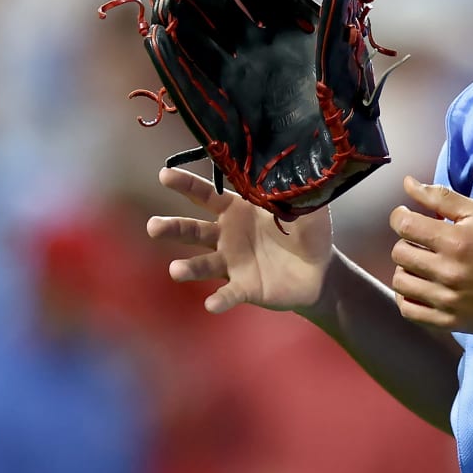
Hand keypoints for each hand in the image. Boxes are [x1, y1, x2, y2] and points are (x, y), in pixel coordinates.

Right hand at [148, 167, 333, 313]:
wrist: (319, 271)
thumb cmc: (308, 232)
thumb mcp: (306, 208)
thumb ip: (296, 192)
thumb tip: (292, 168)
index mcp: (237, 209)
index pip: (206, 194)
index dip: (185, 184)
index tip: (164, 175)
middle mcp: (226, 235)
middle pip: (192, 229)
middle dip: (171, 228)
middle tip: (153, 227)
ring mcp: (232, 263)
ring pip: (202, 264)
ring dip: (188, 268)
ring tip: (176, 270)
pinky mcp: (243, 288)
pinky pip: (227, 294)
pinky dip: (219, 300)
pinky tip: (212, 304)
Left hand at [390, 176, 472, 331]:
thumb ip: (440, 197)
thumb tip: (407, 183)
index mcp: (456, 241)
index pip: (404, 225)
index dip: (399, 217)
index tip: (406, 217)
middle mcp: (449, 272)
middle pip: (399, 253)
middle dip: (406, 242)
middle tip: (421, 242)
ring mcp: (448, 300)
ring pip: (400, 282)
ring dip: (406, 269)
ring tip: (422, 265)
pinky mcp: (449, 321)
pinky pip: (408, 310)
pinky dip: (407, 297)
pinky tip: (420, 287)